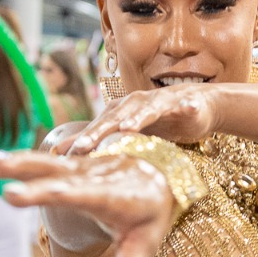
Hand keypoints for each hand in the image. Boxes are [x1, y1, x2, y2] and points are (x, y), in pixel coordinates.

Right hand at [0, 149, 175, 256]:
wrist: (156, 176)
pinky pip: (31, 161)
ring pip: (33, 161)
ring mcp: (75, 164)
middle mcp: (90, 172)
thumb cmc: (149, 217)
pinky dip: (3, 162)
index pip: (77, 193)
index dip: (47, 193)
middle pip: (47, 170)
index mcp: (112, 193)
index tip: (13, 196)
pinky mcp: (63, 162)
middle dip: (11, 172)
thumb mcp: (144, 248)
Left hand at [59, 83, 220, 155]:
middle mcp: (138, 102)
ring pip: (149, 109)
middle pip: (117, 116)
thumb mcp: (128, 133)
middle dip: (101, 130)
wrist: (196, 104)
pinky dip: (187, 106)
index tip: (64, 155)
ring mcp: (163, 102)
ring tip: (128, 128)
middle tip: (85, 145)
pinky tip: (189, 108)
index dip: (83, 138)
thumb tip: (61, 153)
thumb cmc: (158, 121)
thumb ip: (98, 140)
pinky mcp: (187, 104)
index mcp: (121, 111)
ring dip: (139, 116)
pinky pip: (187, 105)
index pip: (99, 126)